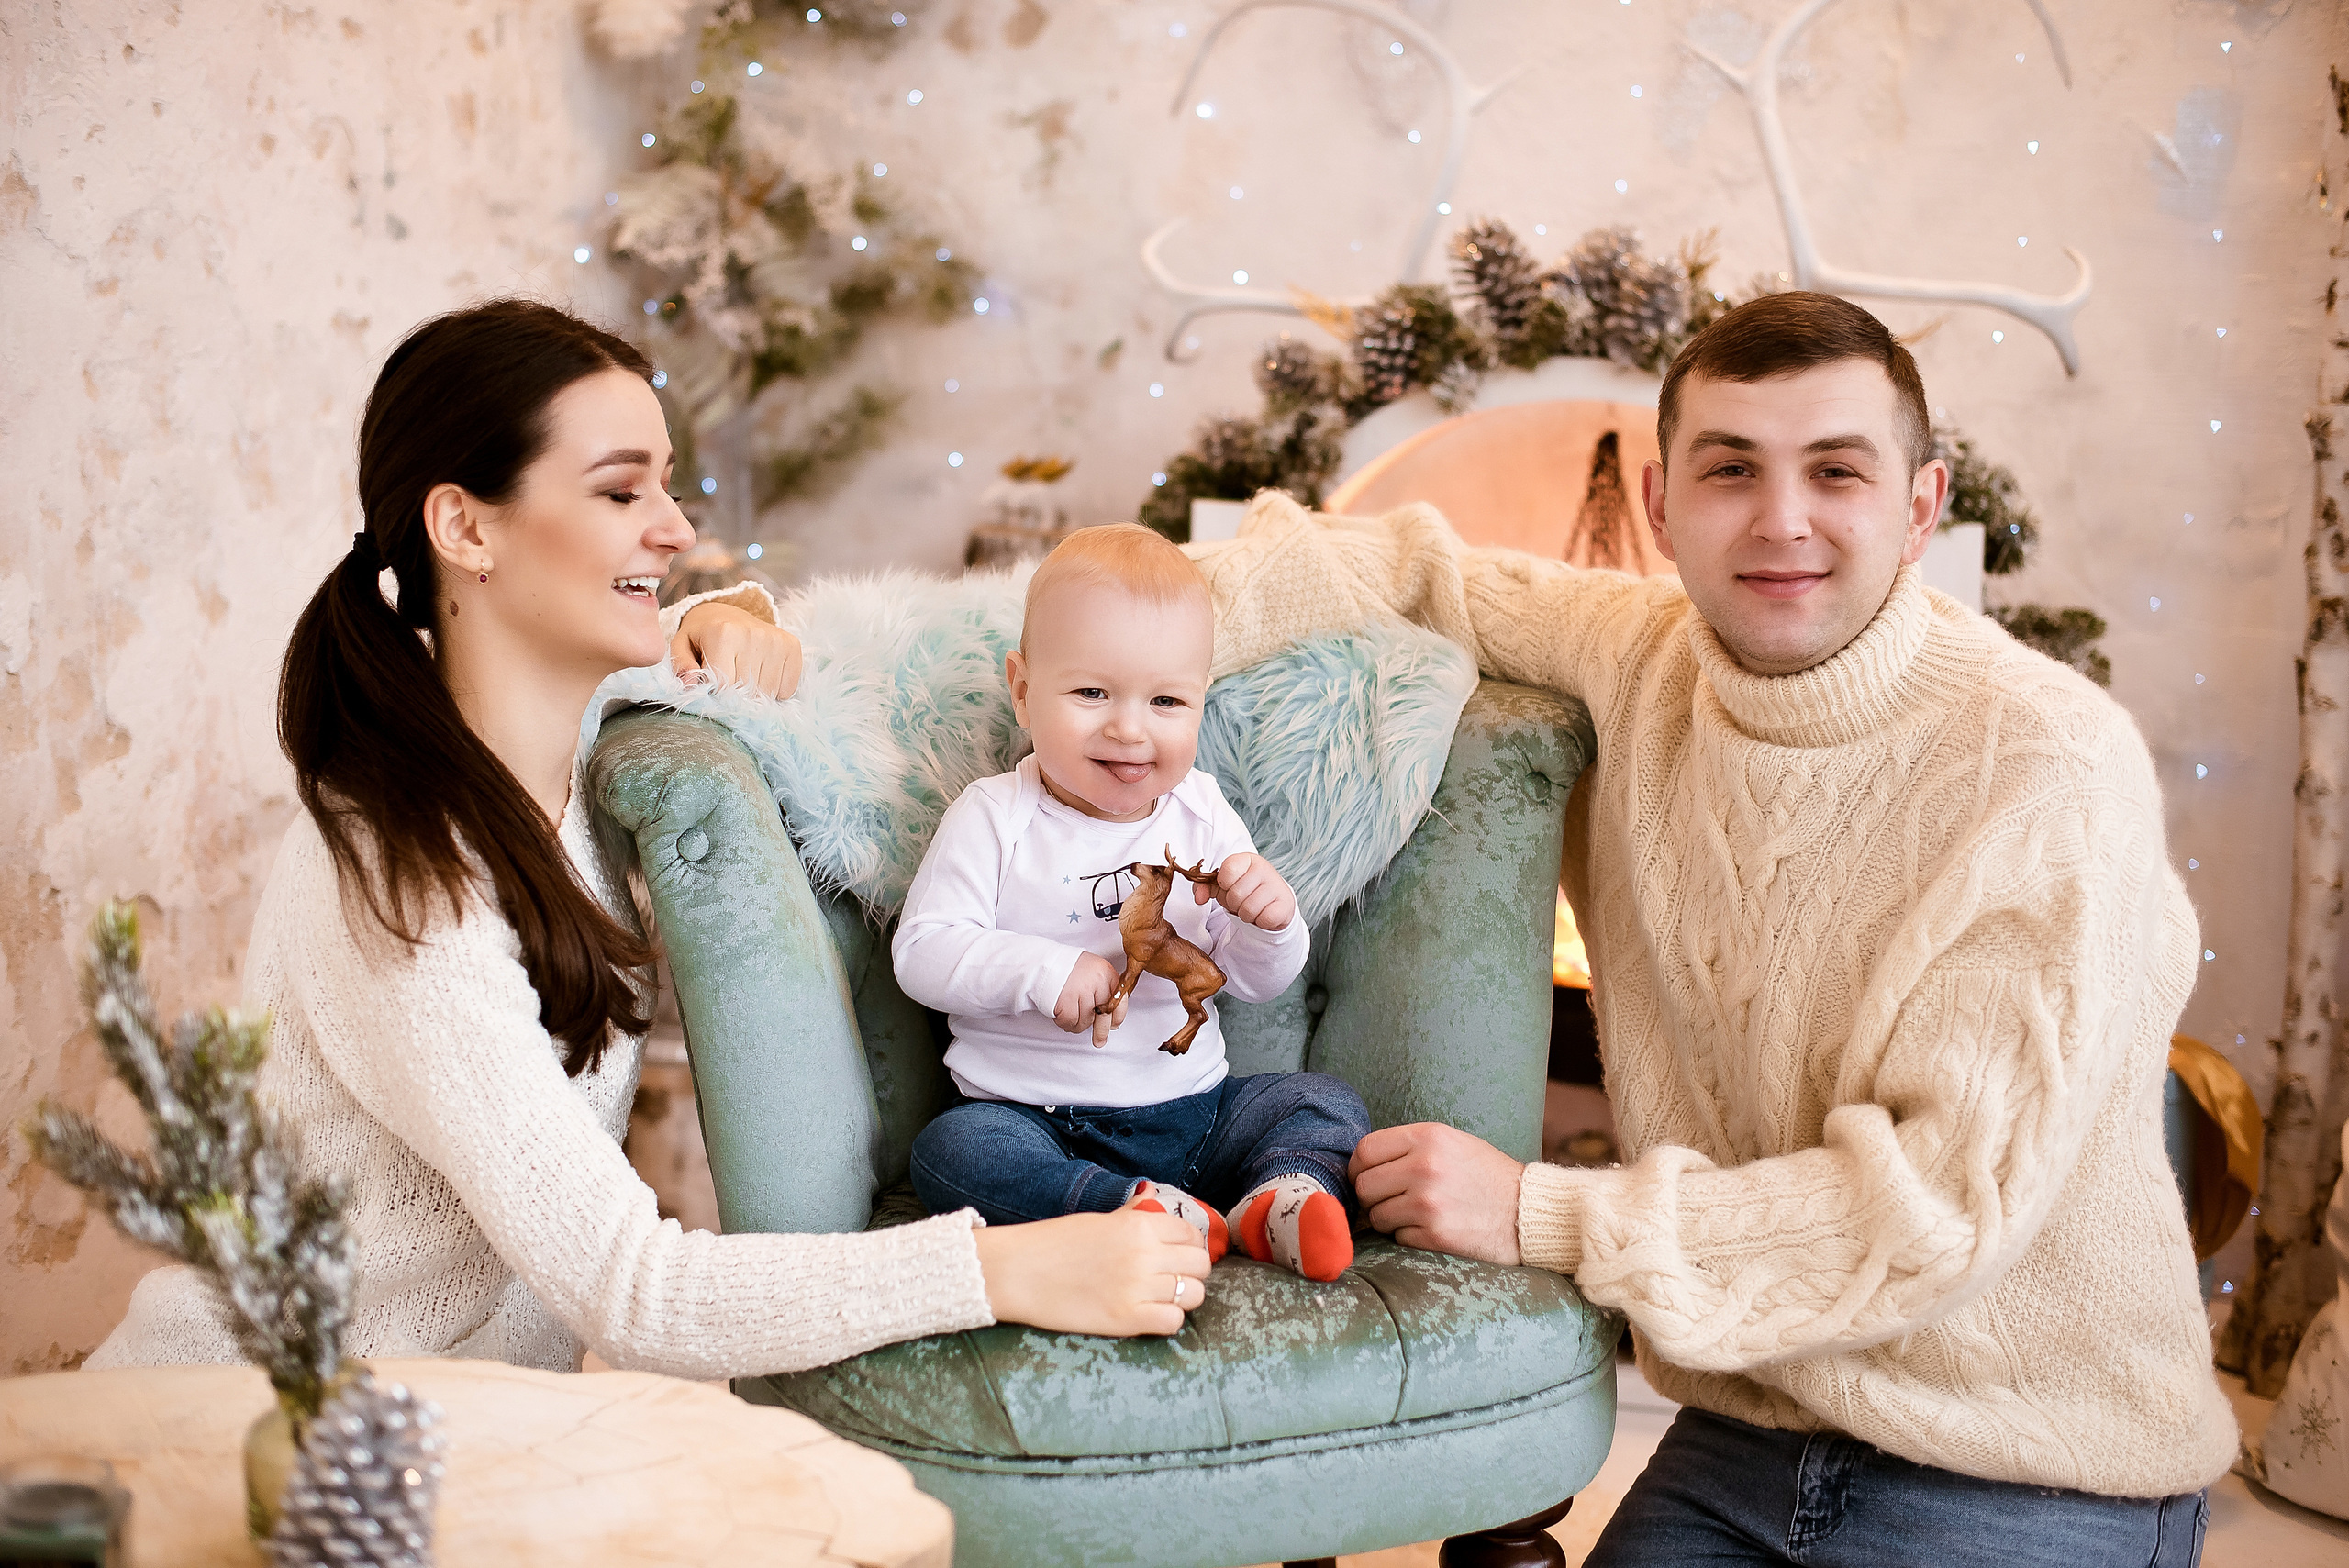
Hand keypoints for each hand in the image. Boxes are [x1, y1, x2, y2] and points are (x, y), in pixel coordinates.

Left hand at [671, 602, 802, 698]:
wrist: (728, 614)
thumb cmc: (703, 636)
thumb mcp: (681, 646)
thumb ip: (681, 666)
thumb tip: (690, 684)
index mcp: (723, 633)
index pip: (724, 686)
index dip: (716, 694)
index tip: (711, 685)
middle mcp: (753, 634)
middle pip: (747, 692)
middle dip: (735, 696)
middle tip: (728, 680)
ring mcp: (776, 640)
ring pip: (768, 693)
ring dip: (756, 695)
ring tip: (744, 677)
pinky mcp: (792, 646)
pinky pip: (786, 689)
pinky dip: (775, 692)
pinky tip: (762, 676)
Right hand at [973, 1209, 1212, 1336]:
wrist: (1016, 1271)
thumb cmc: (1053, 1243)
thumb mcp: (1099, 1220)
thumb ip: (1133, 1215)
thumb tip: (1153, 1198)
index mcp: (1139, 1225)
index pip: (1192, 1235)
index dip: (1190, 1246)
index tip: (1180, 1253)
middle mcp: (1145, 1255)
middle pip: (1200, 1266)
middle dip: (1192, 1272)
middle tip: (1174, 1277)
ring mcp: (1137, 1289)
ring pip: (1194, 1295)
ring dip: (1183, 1297)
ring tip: (1162, 1297)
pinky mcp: (1126, 1319)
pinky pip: (1173, 1322)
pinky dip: (1167, 1320)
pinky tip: (1149, 1313)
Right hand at [1053, 952, 1128, 1044]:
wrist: (1044, 963)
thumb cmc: (1069, 969)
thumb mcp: (1093, 972)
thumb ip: (1105, 990)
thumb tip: (1112, 1018)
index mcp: (1106, 972)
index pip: (1121, 1000)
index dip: (1118, 1016)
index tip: (1113, 1025)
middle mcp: (1096, 980)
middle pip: (1104, 1015)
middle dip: (1101, 1031)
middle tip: (1099, 1040)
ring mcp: (1081, 990)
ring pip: (1086, 1021)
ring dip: (1078, 1024)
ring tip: (1071, 1014)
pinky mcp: (1066, 1000)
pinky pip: (1070, 1022)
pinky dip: (1066, 1023)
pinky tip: (1062, 1015)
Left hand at [1193, 851, 1295, 930]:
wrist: (1272, 903)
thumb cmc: (1245, 891)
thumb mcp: (1223, 886)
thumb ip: (1204, 887)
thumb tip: (1199, 898)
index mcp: (1247, 859)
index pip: (1226, 872)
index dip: (1224, 885)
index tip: (1231, 886)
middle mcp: (1264, 869)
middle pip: (1235, 894)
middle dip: (1234, 904)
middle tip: (1243, 900)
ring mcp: (1276, 886)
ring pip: (1248, 910)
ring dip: (1246, 915)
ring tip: (1252, 907)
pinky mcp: (1285, 904)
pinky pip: (1264, 919)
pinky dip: (1260, 921)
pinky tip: (1264, 913)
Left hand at [1349, 1122, 1523, 1264]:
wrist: (1528, 1212)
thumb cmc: (1487, 1177)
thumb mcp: (1452, 1143)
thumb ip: (1409, 1147)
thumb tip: (1361, 1165)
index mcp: (1428, 1137)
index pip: (1364, 1151)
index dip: (1358, 1169)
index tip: (1366, 1179)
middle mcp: (1425, 1166)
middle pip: (1364, 1185)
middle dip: (1373, 1198)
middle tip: (1393, 1202)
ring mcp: (1429, 1202)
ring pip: (1376, 1215)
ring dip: (1389, 1220)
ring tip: (1416, 1216)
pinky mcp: (1435, 1234)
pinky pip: (1397, 1238)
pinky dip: (1408, 1237)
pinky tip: (1432, 1230)